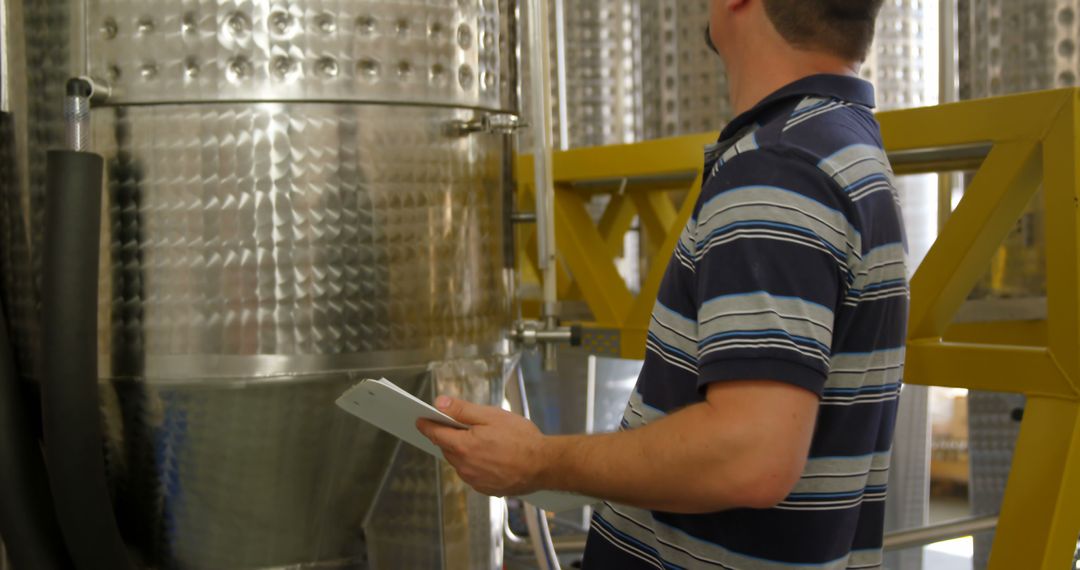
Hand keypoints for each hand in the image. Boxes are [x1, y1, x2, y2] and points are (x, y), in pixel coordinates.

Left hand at [417, 396, 548, 497]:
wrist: (544, 465)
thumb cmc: (521, 439)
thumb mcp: (492, 416)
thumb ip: (462, 410)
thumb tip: (439, 403)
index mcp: (464, 447)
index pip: (436, 434)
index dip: (427, 425)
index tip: (420, 420)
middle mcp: (465, 467)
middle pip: (448, 448)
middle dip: (450, 436)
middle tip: (463, 425)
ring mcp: (474, 481)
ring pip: (460, 462)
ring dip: (464, 451)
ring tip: (485, 441)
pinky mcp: (485, 489)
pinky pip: (472, 473)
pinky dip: (476, 464)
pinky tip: (492, 456)